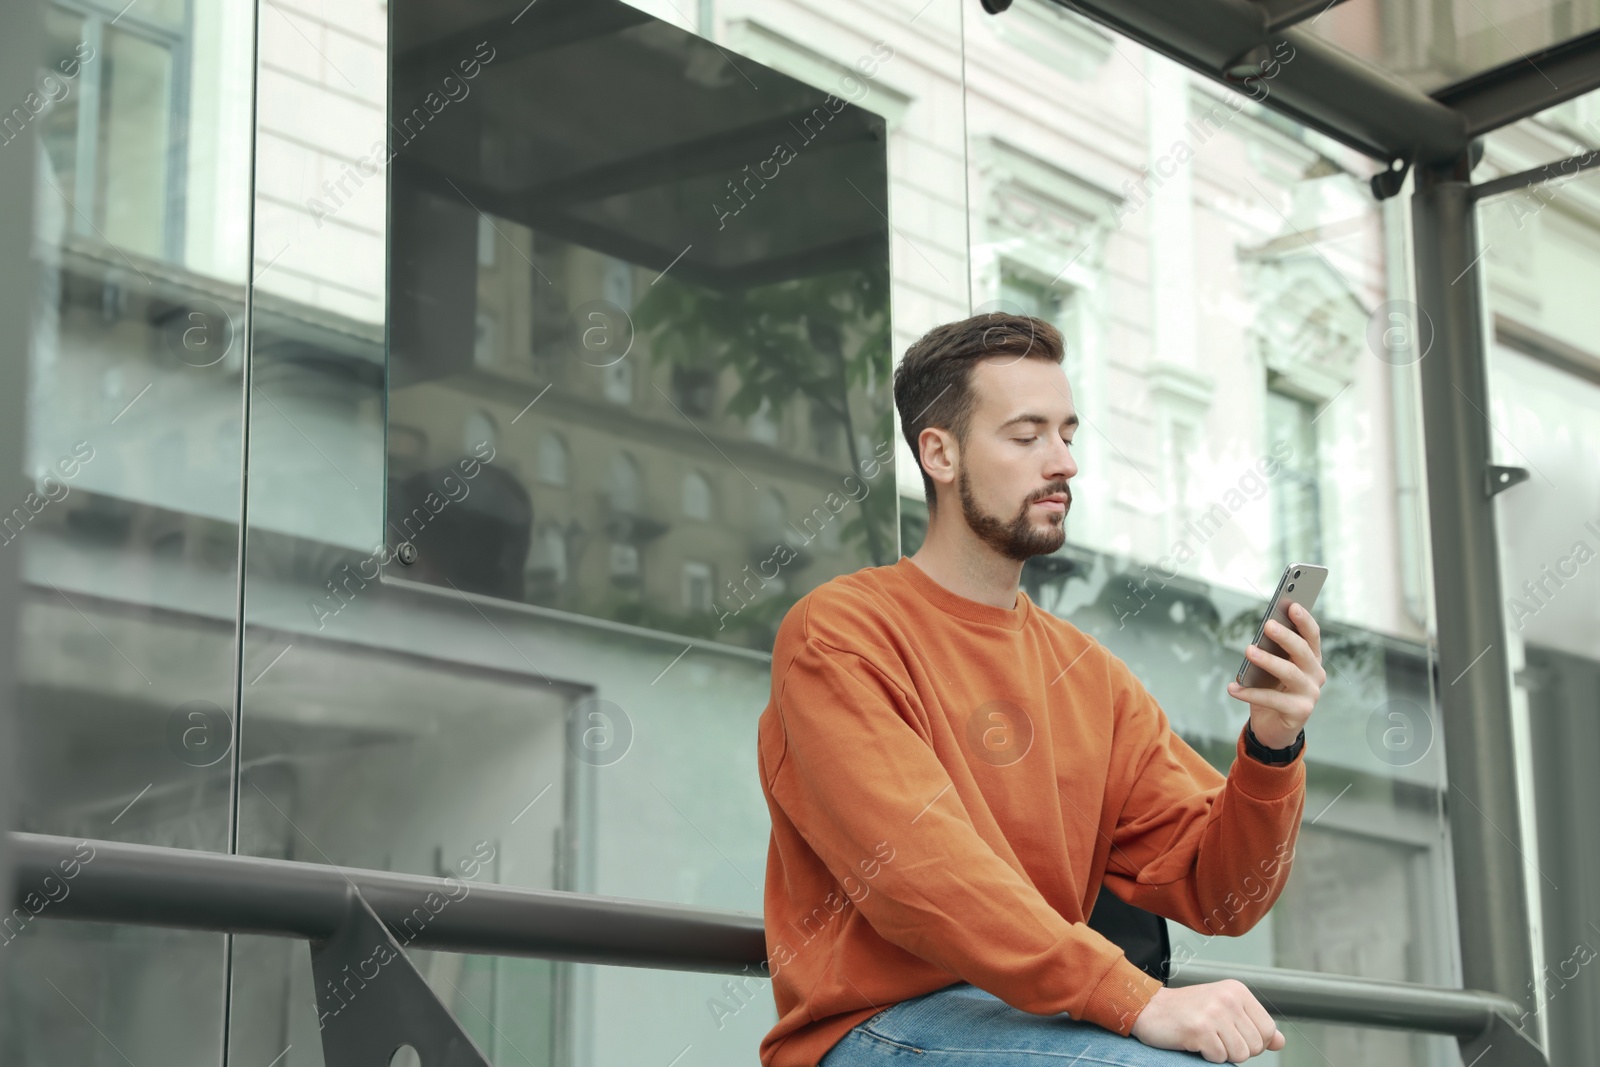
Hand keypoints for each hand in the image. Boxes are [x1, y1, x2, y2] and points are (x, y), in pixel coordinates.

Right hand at [1129, 980, 1286, 1062]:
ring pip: (1240, 1055)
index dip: (1252, 1040)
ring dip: (1221, 1053)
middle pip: (1256, 1045)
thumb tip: (1280, 1042)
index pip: (1268, 1030)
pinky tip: (1193, 1040)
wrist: (1149, 1007)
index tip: (1230, 1033)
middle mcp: (1229, 998)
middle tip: (1214, 1036)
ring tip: (1205, 1038)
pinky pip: (1219, 1058)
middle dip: (1236, 1049)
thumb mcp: (1224, 1010)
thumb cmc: (1187, 1011)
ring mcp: (1214, 1013)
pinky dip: (1207, 1055)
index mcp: (1238, 991)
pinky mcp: (1200, 1029)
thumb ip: (1253, 1024)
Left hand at [1227, 601, 1323, 748]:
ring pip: (1289, 672)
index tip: (1292, 606)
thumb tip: (1260, 633)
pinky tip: (1232, 687)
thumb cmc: (1273, 691)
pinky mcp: (1300, 712)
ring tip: (1248, 650)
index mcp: (1311, 660)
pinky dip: (1249, 693)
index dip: (1304, 621)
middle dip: (1286, 636)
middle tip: (1268, 624)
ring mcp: (1310, 694)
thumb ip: (1272, 653)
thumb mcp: (1272, 670)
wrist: (1275, 729)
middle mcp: (1316, 675)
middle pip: (1302, 651)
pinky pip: (1272, 699)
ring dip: (1267, 660)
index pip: (1312, 636)